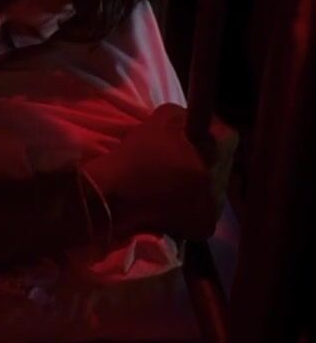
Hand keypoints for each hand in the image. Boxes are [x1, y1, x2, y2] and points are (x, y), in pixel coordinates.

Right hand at [81, 104, 237, 239]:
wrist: (113, 196)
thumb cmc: (136, 155)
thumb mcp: (161, 118)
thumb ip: (185, 114)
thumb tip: (194, 119)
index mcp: (215, 154)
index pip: (229, 136)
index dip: (213, 131)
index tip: (195, 133)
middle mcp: (221, 182)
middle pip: (222, 164)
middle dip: (206, 159)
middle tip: (181, 158)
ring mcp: (215, 208)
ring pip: (214, 189)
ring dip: (200, 184)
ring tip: (173, 182)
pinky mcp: (205, 228)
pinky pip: (205, 212)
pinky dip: (192, 207)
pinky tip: (172, 202)